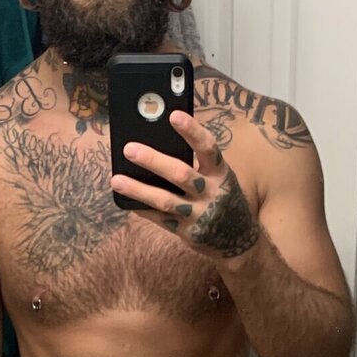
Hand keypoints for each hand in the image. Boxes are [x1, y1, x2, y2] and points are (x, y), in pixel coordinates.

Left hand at [110, 111, 259, 259]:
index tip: (173, 115)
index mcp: (221, 172)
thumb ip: (197, 165)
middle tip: (129, 149)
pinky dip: (142, 208)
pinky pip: (160, 218)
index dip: (192, 131)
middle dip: (153, 161)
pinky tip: (126, 200)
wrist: (240, 240)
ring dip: (139, 190)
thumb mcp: (219, 178)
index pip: (207, 148)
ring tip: (116, 180)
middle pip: (180, 174)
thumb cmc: (222, 198)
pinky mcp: (188, 232)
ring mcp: (199, 214)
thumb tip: (158, 143)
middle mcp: (211, 192)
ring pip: (165, 200)